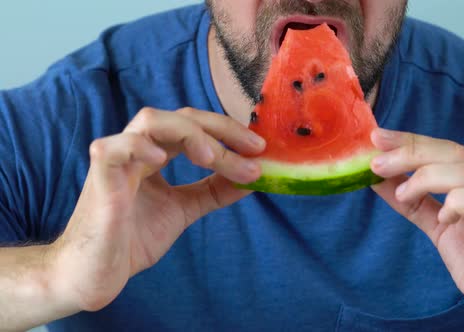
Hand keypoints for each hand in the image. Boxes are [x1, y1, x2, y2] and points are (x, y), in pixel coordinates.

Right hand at [48, 107, 265, 311]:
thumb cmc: (133, 238)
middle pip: (181, 117)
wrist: (96, 274)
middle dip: (221, 129)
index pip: (196, 127)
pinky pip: (113, 149)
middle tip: (253, 148)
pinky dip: (137, 146)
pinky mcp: (99, 179)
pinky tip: (161, 158)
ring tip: (213, 157)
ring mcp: (117, 160)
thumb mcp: (184, 209)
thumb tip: (254, 177)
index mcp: (156, 153)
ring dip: (190, 134)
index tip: (260, 149)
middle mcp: (138, 149)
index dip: (228, 132)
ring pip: (151, 121)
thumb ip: (214, 191)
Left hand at [370, 128, 463, 330]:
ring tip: (403, 195)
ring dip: (423, 178)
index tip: (377, 138)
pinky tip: (444, 220)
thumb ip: (414, 202)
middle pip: (454, 152)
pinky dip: (453, 204)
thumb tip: (379, 180)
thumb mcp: (440, 227)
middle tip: (376, 162)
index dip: (412, 140)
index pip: (449, 148)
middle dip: (410, 152)